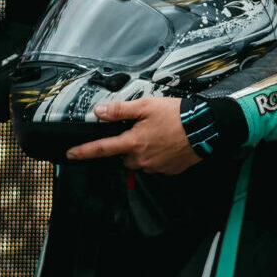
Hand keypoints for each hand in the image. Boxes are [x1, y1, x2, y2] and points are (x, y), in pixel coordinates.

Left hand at [64, 96, 200, 174]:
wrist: (204, 128)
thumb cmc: (178, 116)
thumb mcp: (146, 106)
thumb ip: (120, 110)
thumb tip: (101, 111)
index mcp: (133, 142)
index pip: (101, 149)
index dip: (83, 151)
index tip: (71, 154)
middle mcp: (142, 158)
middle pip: (123, 156)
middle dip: (127, 145)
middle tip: (141, 130)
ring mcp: (155, 166)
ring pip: (139, 160)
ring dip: (142, 150)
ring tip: (157, 134)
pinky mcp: (168, 170)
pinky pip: (155, 164)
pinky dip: (157, 155)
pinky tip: (166, 143)